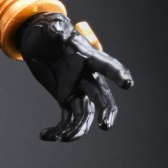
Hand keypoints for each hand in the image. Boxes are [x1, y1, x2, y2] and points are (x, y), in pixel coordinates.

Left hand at [20, 12, 133, 141]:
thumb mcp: (49, 29)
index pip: (105, 65)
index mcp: (87, 58)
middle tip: (106, 125)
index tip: (127, 83)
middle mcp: (87, 77)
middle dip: (105, 111)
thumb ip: (54, 30)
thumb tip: (56, 29)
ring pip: (85, 114)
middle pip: (101, 96)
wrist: (40, 44)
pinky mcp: (65, 99)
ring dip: (78, 128)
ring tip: (65, 138)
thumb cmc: (49, 33)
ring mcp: (77, 90)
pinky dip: (58, 129)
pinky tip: (45, 135)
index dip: (117, 73)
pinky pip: (66, 119)